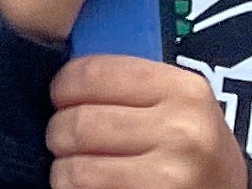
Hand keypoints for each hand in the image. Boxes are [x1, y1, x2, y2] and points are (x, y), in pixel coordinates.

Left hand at [45, 53, 249, 188]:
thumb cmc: (192, 147)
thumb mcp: (177, 104)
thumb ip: (131, 85)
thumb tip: (64, 78)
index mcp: (183, 90)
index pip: (95, 73)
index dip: (64, 85)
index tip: (60, 95)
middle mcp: (181, 130)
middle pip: (81, 121)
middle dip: (59, 132)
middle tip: (61, 137)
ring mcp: (171, 174)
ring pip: (78, 166)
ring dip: (63, 169)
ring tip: (72, 166)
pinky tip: (87, 187)